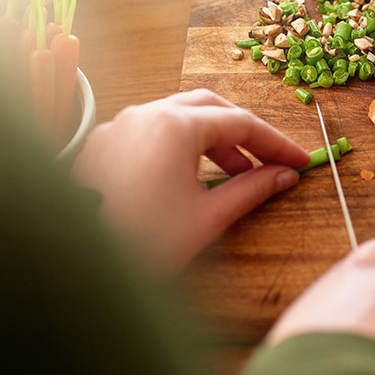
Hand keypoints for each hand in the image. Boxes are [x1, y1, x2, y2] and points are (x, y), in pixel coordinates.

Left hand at [71, 89, 309, 277]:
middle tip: (268, 161)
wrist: (75, 267)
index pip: (241, 123)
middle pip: (209, 107)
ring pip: (176, 117)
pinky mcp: (100, 146)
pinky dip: (178, 146)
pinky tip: (188, 177)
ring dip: (210, 140)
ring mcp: (117, 127)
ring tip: (233, 174)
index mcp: (174, 126)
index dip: (276, 143)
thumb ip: (251, 189)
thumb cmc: (139, 244)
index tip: (299, 161)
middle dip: (243, 132)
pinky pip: (148, 132)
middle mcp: (144, 114)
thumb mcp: (206, 218)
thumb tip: (283, 175)